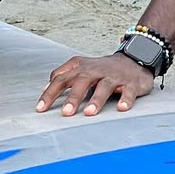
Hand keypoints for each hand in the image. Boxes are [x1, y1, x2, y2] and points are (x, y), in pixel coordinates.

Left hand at [36, 53, 153, 117]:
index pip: (61, 79)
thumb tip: (45, 89)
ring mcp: (114, 76)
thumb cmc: (102, 69)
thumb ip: (62, 76)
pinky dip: (125, 99)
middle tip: (66, 113)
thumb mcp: (80, 68)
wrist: (133, 60)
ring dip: (96, 100)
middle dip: (73, 97)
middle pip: (82, 81)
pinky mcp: (131, 83)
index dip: (50, 94)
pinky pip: (128, 91)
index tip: (40, 109)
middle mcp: (96, 70)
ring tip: (89, 113)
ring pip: (104, 87)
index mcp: (81, 68)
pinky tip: (121, 108)